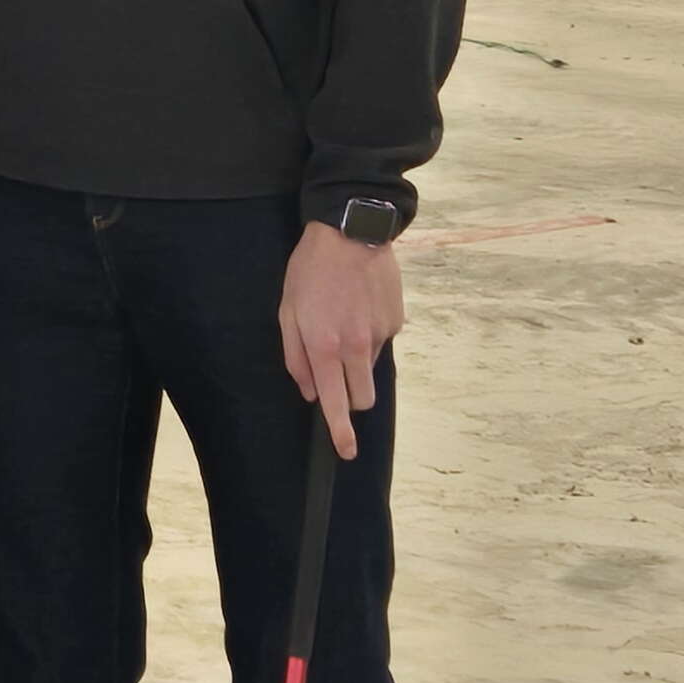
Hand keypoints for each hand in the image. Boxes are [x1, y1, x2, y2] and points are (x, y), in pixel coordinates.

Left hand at [278, 218, 401, 462]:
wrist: (351, 231)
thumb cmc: (310, 270)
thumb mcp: (287, 311)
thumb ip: (296, 357)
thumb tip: (311, 392)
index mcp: (325, 347)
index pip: (335, 402)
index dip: (340, 432)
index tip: (346, 451)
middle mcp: (356, 346)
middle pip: (363, 398)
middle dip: (352, 397)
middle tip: (337, 372)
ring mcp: (380, 334)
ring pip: (371, 367)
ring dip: (358, 359)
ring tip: (343, 321)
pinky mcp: (396, 320)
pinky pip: (381, 340)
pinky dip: (370, 332)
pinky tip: (359, 305)